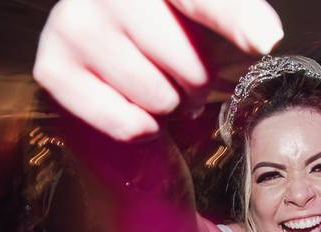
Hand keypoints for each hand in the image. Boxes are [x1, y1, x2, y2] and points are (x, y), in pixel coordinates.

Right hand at [33, 0, 283, 140]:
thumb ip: (234, 15)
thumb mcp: (201, 14)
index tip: (266, 40)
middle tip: (186, 76)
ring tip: (160, 86)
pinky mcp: (53, 67)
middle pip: (185, 63)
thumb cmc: (167, 29)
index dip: (236, 19)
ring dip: (169, 104)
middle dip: (197, 81)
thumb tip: (265, 38)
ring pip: (156, 96)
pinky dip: (140, 127)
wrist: (109, 44)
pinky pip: (123, 121)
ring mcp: (74, 25)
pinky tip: (137, 108)